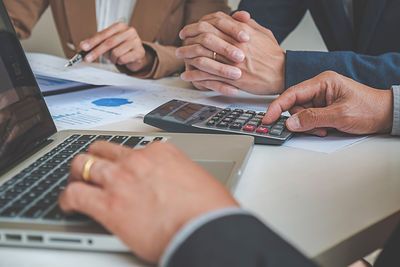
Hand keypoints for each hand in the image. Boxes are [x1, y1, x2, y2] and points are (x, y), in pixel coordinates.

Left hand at [59, 141, 237, 262]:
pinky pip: (74, 194)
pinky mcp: (107, 204)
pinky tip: (70, 205)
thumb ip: (180, 178)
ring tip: (77, 185)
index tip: (124, 169)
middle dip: (95, 158)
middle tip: (93, 171)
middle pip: (103, 149)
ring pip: (83, 164)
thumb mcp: (198, 181)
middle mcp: (137, 160)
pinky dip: (68, 199)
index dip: (124, 161)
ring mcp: (120, 179)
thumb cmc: (209, 210)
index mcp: (162, 153)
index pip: (133, 149)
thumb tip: (177, 187)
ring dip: (77, 174)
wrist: (205, 229)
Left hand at [80, 22, 154, 72]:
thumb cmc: (121, 47)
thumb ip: (96, 43)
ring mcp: (136, 41)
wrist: (137, 55)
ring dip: (112, 59)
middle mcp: (129, 31)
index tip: (84, 47)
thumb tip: (83, 46)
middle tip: (88, 58)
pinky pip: (123, 59)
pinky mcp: (140, 52)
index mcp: (120, 26)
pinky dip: (120, 62)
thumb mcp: (108, 42)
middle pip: (109, 43)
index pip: (103, 34)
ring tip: (114, 58)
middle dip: (97, 52)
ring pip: (116, 53)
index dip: (93, 41)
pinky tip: (122, 60)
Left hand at [176, 11, 285, 95]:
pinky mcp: (232, 78)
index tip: (189, 29)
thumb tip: (238, 16)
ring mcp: (232, 62)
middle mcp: (234, 45)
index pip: (213, 23)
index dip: (197, 25)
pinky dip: (194, 76)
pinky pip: (208, 76)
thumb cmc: (273, 56)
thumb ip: (248, 24)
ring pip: (202, 57)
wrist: (283, 74)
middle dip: (188, 40)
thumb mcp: (263, 33)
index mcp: (240, 32)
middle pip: (203, 38)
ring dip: (187, 57)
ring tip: (180, 58)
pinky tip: (187, 75)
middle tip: (181, 43)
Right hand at [263, 71, 393, 135]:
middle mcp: (320, 88)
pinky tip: (325, 128)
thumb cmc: (370, 109)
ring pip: (301, 113)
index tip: (267, 119)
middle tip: (313, 129)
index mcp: (323, 82)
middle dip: (300, 120)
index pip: (292, 93)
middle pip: (294, 105)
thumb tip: (291, 123)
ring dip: (308, 125)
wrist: (387, 114)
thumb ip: (313, 119)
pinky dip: (313, 126)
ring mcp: (321, 98)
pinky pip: (309, 117)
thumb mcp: (340, 115)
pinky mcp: (323, 107)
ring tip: (324, 129)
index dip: (277, 107)